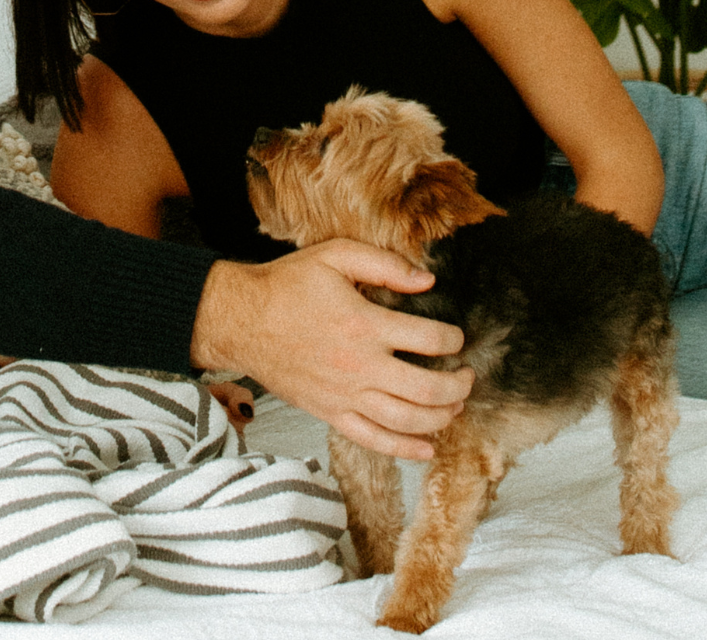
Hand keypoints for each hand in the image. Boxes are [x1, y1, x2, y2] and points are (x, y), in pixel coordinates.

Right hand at [190, 240, 474, 459]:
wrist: (240, 320)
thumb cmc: (286, 286)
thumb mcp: (334, 257)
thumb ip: (384, 265)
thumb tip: (428, 280)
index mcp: (365, 325)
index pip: (431, 339)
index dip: (454, 339)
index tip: (456, 338)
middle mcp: (360, 365)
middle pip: (428, 389)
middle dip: (458, 385)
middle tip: (466, 376)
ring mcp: (345, 395)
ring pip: (408, 420)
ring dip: (441, 417)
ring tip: (453, 407)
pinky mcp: (330, 413)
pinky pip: (374, 440)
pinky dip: (405, 449)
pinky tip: (427, 447)